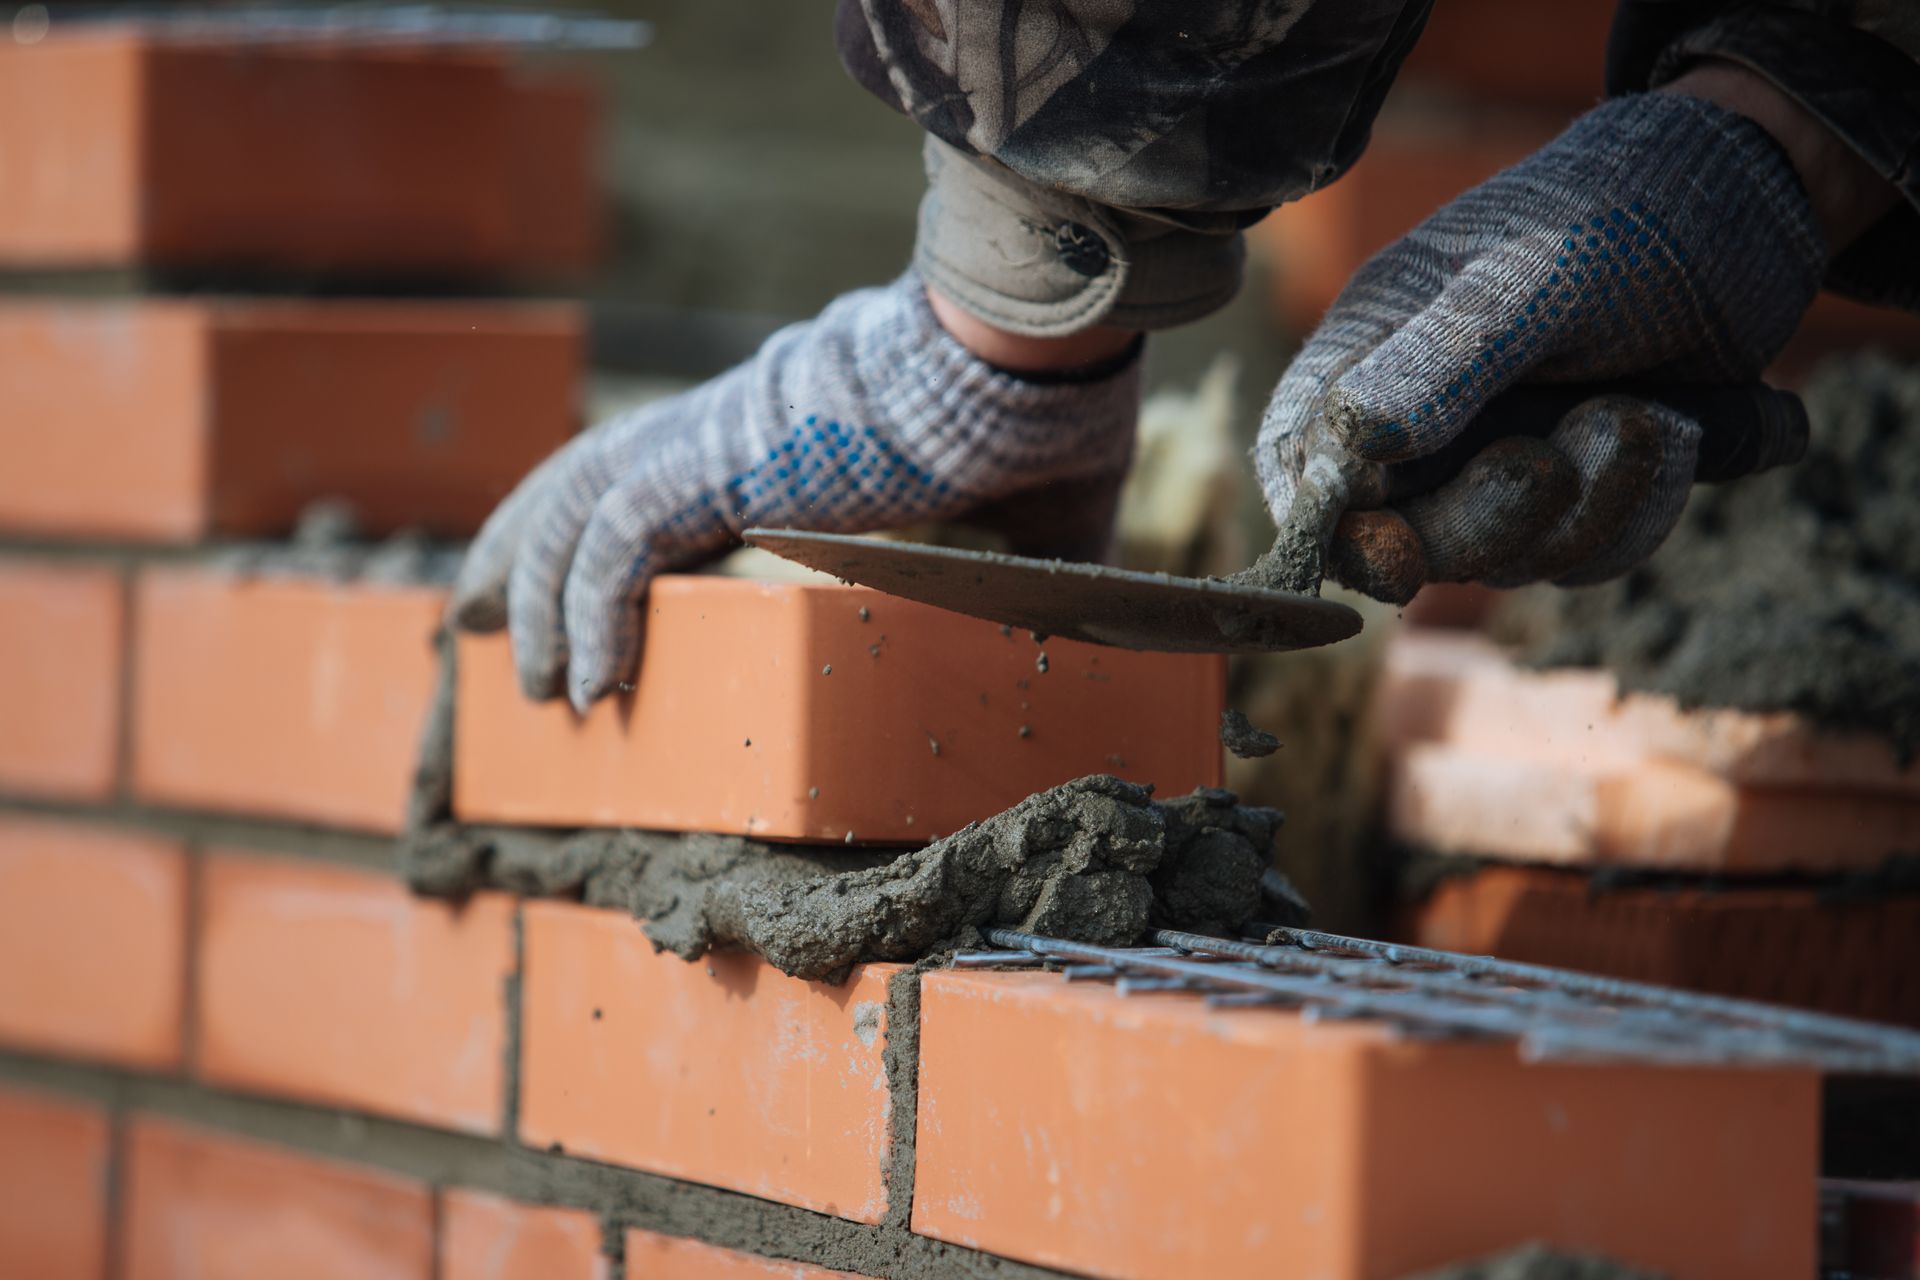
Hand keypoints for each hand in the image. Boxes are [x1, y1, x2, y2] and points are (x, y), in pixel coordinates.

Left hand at [449, 274, 1140, 710]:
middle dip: (519, 558)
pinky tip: (590, 687)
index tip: (574, 603)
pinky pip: (619, 546)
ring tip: (532, 690)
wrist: (1031, 362)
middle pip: (580, 484)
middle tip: (473, 624)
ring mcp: (717, 442)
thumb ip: (1015, 566)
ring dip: (539, 602)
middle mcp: (727, 431)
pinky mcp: (722, 464)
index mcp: (777, 437)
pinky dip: (590, 613)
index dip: (590, 535)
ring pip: (578, 511)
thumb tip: (1082, 609)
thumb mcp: (1019, 517)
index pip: (648, 479)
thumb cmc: (1034, 420)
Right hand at [1255, 91, 1827, 601]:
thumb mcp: (1533, 278)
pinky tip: (1681, 430)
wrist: (1758, 201)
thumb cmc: (1623, 212)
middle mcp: (1421, 418)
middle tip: (1549, 461)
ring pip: (1506, 558)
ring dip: (1588, 508)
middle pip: (1403, 539)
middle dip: (1485, 521)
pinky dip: (1639, 508)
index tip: (1392, 554)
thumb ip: (1442, 360)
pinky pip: (1585, 553)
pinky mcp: (1578, 489)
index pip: (1297, 458)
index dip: (1326, 526)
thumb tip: (1349, 447)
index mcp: (1371, 352)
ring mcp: (1497, 459)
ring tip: (1646, 416)